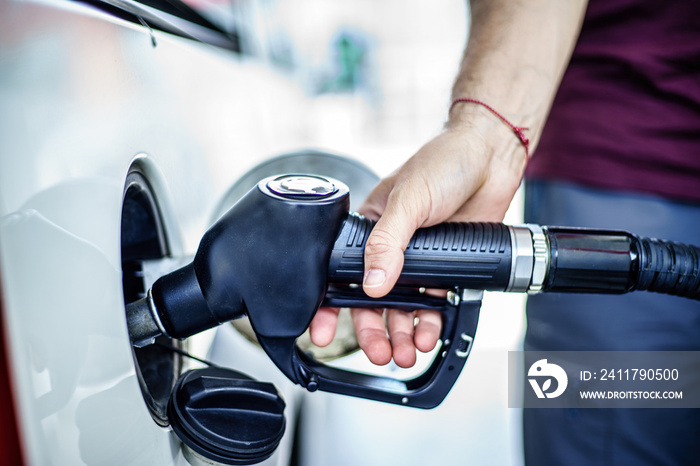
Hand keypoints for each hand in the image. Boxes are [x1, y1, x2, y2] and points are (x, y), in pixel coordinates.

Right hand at [310, 114, 526, 366]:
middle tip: (379, 352)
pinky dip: (430, 323)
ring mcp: (421, 260)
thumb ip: (387, 243)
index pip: (342, 271)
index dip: (329, 304)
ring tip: (407, 352)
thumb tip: (372, 285)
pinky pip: (435, 304)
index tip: (321, 332)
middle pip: (374, 300)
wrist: (491, 155)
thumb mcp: (407, 200)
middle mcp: (392, 248)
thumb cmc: (443, 162)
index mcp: (370, 227)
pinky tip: (429, 335)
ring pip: (403, 308)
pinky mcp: (449, 267)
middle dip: (373, 330)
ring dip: (402, 333)